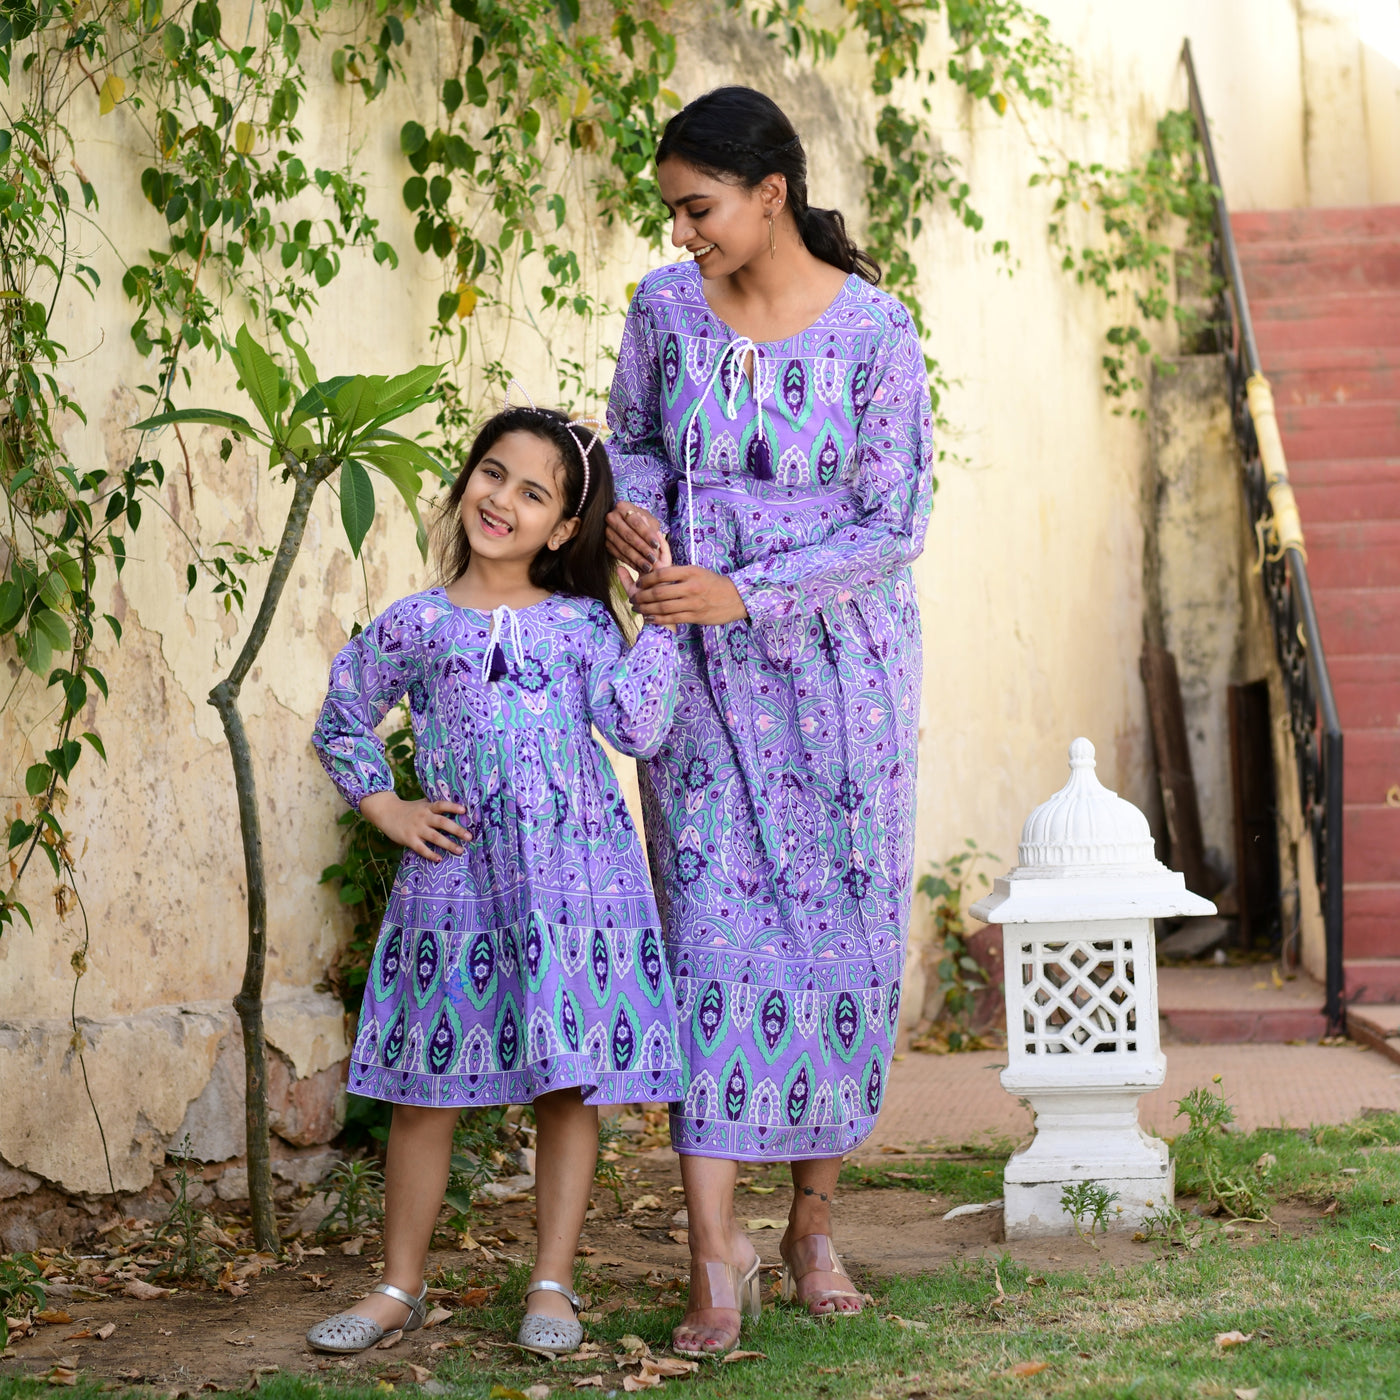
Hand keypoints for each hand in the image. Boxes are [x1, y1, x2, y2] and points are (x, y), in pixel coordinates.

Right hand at [358, 793, 470, 861]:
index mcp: (427, 807)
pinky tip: (439, 859)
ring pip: (435, 837)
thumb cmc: (408, 809)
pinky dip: (430, 854)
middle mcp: (423, 817)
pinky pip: (421, 848)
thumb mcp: (421, 804)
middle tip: (469, 837)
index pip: (442, 805)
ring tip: (460, 850)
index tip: (464, 810)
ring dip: (448, 844)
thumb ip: (434, 806)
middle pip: (442, 822)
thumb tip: (453, 805)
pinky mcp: (409, 839)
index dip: (453, 807)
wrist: (386, 812)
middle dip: (457, 830)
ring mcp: (416, 828)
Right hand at [607, 501, 665, 572]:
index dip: (647, 534)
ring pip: (622, 547)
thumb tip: (656, 538)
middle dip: (642, 548)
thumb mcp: (649, 519)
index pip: (636, 522)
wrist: (627, 523)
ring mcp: (606, 531)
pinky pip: (618, 554)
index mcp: (622, 507)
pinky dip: (629, 562)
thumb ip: (652, 527)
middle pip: (628, 535)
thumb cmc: (641, 520)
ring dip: (636, 558)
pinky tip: (639, 567)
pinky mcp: (606, 543)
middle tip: (653, 559)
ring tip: (648, 566)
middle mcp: (611, 517)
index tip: (656, 544)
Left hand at [631, 565, 747, 625]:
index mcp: (690, 571)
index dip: (646, 579)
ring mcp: (693, 603)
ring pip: (663, 607)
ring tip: (637, 609)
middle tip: (632, 598)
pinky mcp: (695, 616)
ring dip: (646, 609)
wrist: (736, 598)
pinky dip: (657, 619)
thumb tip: (655, 572)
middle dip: (642, 596)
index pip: (661, 573)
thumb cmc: (713, 583)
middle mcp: (691, 586)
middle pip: (659, 592)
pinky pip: (671, 619)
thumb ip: (678, 572)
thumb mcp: (697, 571)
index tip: (638, 582)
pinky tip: (648, 618)